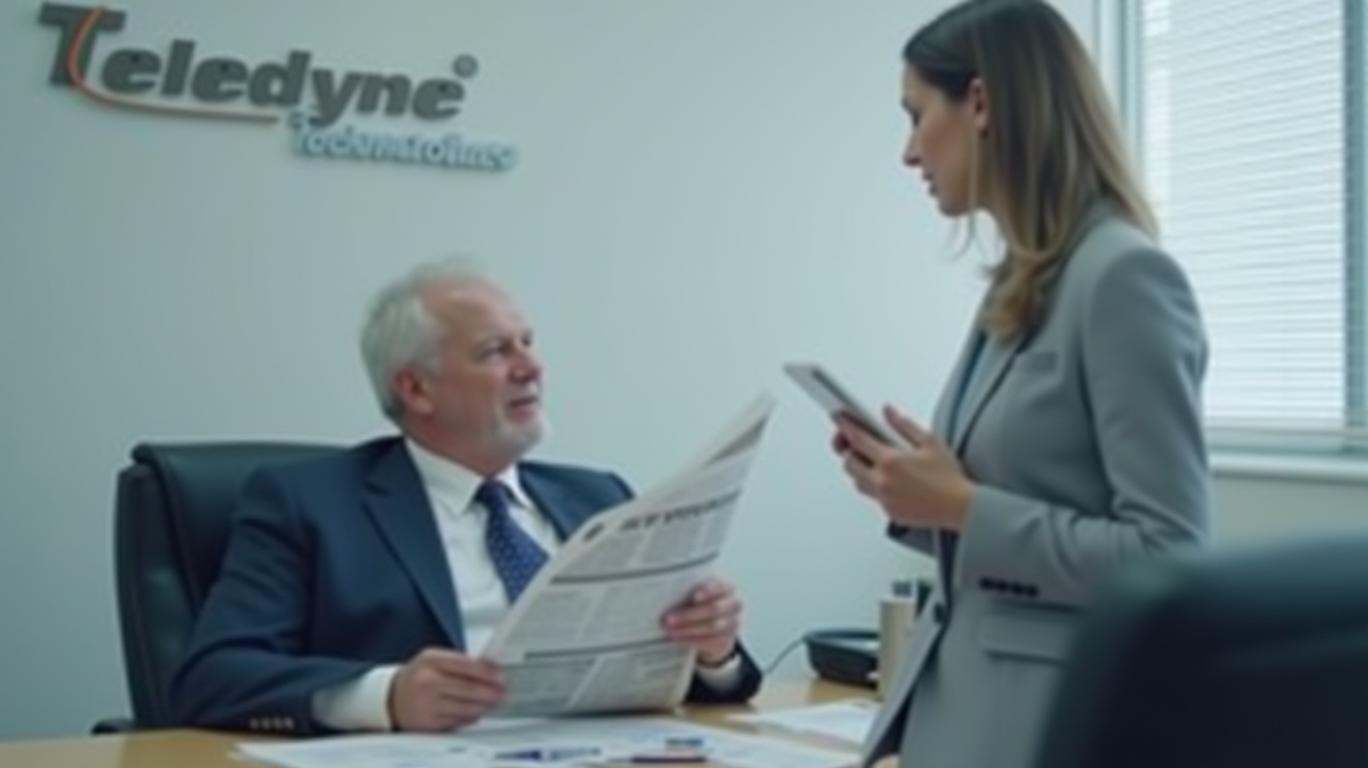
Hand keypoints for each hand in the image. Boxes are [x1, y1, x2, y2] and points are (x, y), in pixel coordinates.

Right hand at [388, 647, 504, 731]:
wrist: (391, 697)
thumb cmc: (419, 675)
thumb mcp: (436, 659)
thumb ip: (462, 661)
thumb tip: (492, 666)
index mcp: (431, 660)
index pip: (466, 665)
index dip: (487, 672)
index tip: (501, 676)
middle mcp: (427, 681)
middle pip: (468, 688)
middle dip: (490, 692)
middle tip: (502, 692)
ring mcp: (426, 704)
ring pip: (465, 707)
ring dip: (484, 706)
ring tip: (493, 702)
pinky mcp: (427, 723)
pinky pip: (457, 721)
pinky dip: (470, 717)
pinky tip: (476, 712)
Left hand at [661, 578, 741, 665]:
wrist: (715, 631)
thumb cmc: (701, 607)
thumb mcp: (697, 597)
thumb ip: (688, 593)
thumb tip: (664, 596)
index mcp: (727, 588)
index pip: (720, 586)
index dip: (709, 591)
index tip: (694, 597)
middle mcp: (734, 604)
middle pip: (713, 609)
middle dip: (689, 614)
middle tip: (668, 619)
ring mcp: (733, 623)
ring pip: (711, 626)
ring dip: (687, 629)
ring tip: (669, 630)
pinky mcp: (727, 640)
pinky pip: (709, 641)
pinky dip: (690, 640)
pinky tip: (676, 639)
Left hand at [833, 405, 974, 530]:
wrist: (961, 508)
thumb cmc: (949, 477)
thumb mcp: (930, 442)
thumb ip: (903, 425)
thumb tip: (888, 412)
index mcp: (890, 461)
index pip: (857, 439)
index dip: (844, 426)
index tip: (838, 418)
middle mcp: (882, 481)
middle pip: (849, 463)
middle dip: (848, 451)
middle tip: (853, 441)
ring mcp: (884, 498)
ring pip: (857, 482)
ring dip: (858, 469)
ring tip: (868, 460)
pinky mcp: (889, 511)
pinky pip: (872, 496)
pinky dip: (873, 485)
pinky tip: (884, 478)